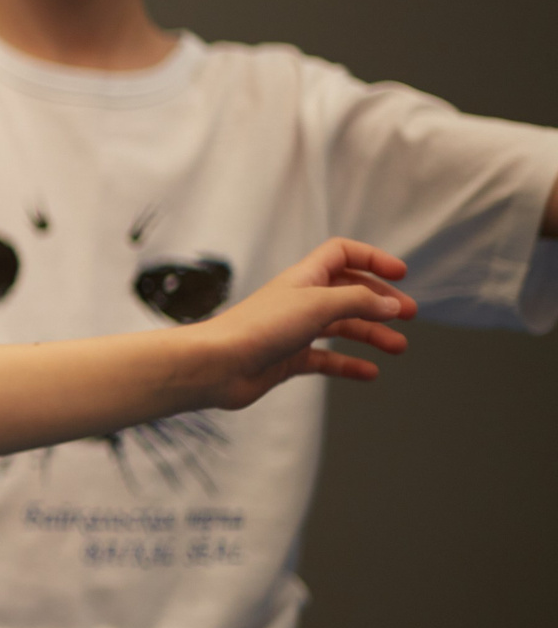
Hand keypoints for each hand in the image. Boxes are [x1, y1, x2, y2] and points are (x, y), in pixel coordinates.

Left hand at [197, 238, 414, 410]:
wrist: (217, 365)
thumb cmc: (259, 328)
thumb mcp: (318, 305)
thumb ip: (359, 301)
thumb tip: (392, 304)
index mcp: (305, 278)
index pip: (342, 254)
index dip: (372, 258)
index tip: (400, 273)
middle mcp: (300, 300)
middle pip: (348, 292)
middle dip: (380, 301)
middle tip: (409, 315)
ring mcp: (294, 330)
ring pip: (341, 327)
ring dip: (372, 334)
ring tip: (398, 347)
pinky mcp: (287, 358)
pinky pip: (325, 359)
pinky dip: (348, 364)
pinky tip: (370, 372)